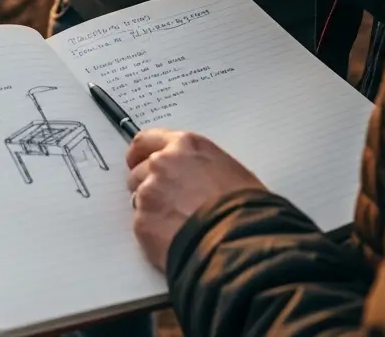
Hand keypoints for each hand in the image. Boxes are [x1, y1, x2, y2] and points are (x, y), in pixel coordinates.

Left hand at [126, 129, 263, 270]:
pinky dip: (153, 231)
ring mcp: (148, 193)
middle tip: (167, 202)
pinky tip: (174, 239)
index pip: (147, 140)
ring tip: (176, 223)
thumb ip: (200, 167)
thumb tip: (195, 178)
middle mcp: (161, 164)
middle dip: (148, 185)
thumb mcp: (232, 172)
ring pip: (137, 198)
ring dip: (151, 208)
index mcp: (185, 146)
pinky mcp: (142, 222)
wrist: (239, 243)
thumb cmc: (247, 209)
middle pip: (139, 171)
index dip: (141, 153)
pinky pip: (141, 224)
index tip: (137, 160)